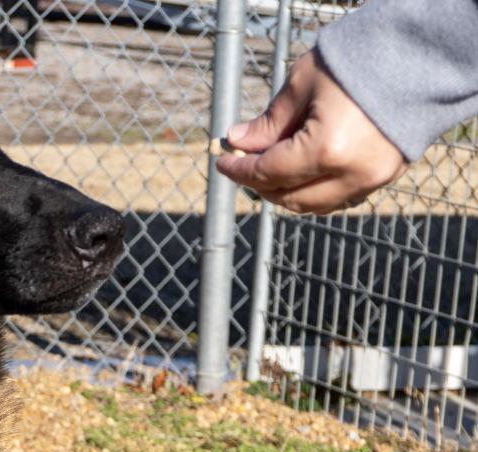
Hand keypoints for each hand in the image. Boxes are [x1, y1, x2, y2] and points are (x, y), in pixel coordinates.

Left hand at [215, 48, 408, 214]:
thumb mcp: (302, 84)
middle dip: (260, 184)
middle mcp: (349, 174)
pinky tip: (302, 173)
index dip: (239, 170)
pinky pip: (339, 198)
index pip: (267, 173)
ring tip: (270, 169)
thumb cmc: (359, 59)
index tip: (223, 162)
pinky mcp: (385, 176)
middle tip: (244, 164)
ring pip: (313, 205)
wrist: (421, 52)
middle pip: (288, 197)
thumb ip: (269, 123)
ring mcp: (371, 180)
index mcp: (325, 150)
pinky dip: (314, 191)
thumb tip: (238, 141)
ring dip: (286, 192)